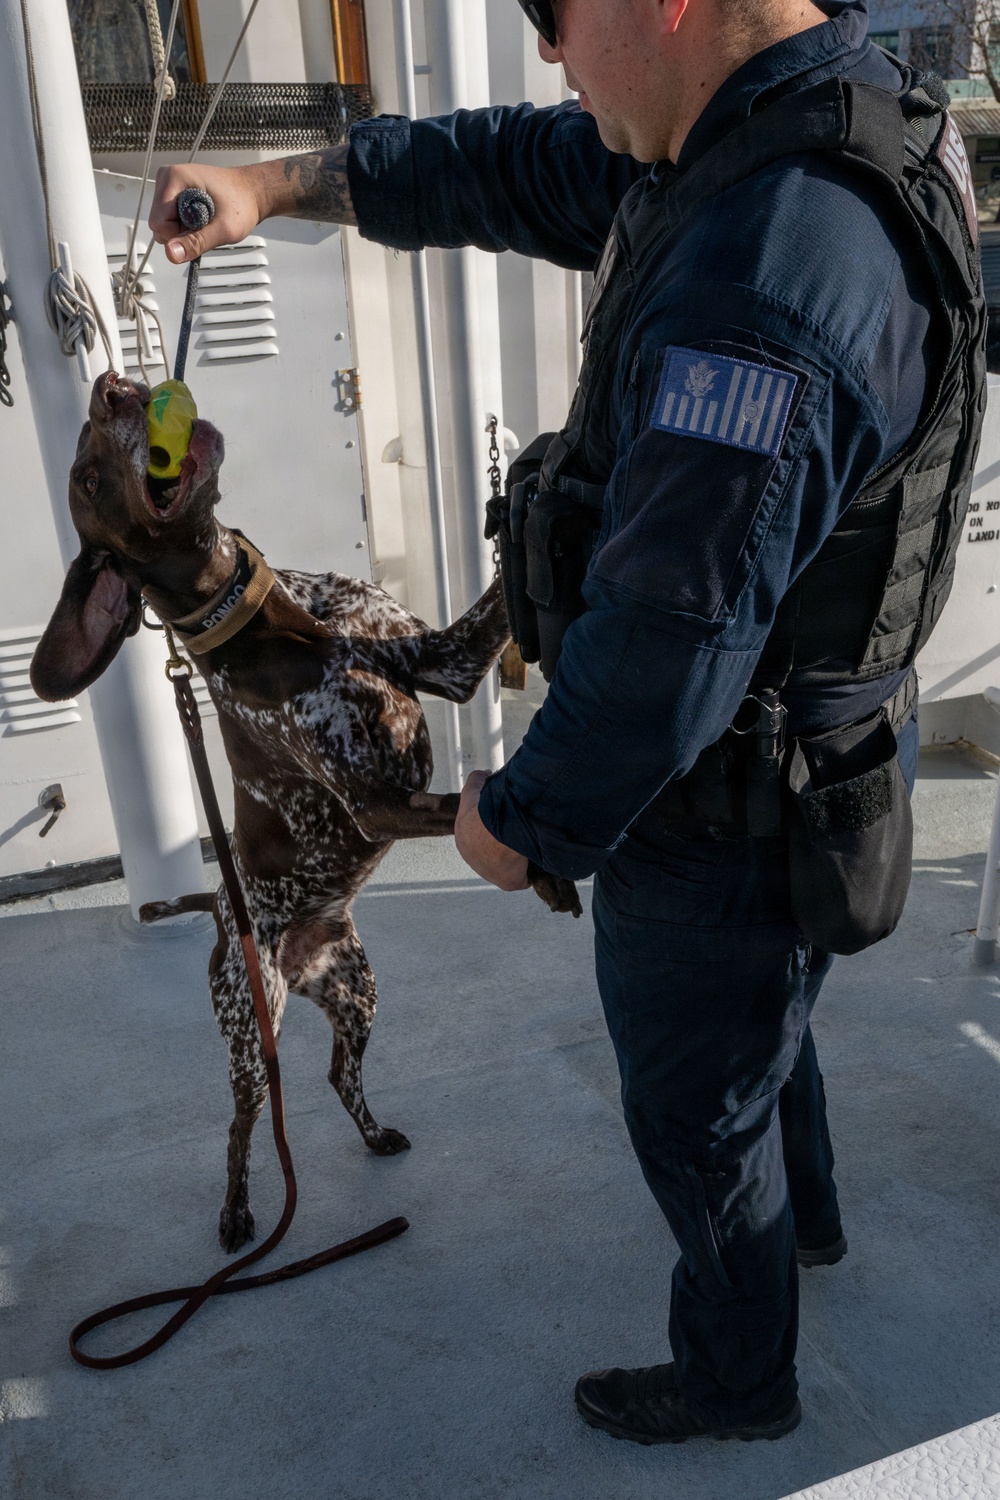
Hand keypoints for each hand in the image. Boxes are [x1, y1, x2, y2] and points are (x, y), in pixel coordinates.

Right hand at [149, 161, 271, 263]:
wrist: (251, 192)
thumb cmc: (242, 203)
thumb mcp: (223, 229)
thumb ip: (197, 242)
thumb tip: (171, 254)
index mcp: (174, 178)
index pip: (157, 222)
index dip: (178, 235)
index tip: (200, 229)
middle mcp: (167, 178)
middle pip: (158, 223)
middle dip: (181, 233)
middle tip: (206, 223)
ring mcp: (169, 186)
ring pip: (164, 224)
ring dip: (185, 230)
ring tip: (206, 219)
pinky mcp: (174, 194)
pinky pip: (171, 220)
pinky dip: (186, 225)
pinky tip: (201, 218)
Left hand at [455, 771, 529, 891]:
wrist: (494, 832)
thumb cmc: (484, 812)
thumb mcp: (474, 790)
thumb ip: (476, 781)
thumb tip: (485, 775)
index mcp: (465, 838)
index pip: (480, 835)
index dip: (495, 826)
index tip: (511, 818)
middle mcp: (475, 859)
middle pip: (496, 852)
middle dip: (509, 842)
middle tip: (527, 828)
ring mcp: (491, 873)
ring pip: (510, 864)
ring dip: (521, 855)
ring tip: (536, 839)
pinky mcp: (507, 881)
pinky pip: (522, 876)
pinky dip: (531, 867)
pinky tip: (540, 855)